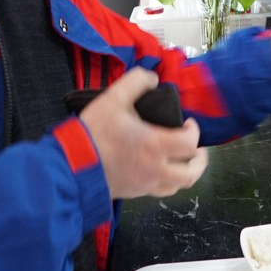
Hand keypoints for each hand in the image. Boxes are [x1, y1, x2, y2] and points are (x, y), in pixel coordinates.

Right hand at [79, 68, 208, 198]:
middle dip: (199, 161)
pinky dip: (165, 182)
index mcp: (154, 145)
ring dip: (185, 174)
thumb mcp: (113, 98)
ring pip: (176, 187)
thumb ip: (136, 82)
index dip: (195, 132)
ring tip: (183, 163)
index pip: (190, 143)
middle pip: (191, 173)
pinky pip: (157, 192)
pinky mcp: (132, 192)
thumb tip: (151, 78)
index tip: (189, 124)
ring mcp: (144, 184)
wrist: (71, 165)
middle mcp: (154, 169)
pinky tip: (158, 170)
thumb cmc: (92, 134)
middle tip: (198, 151)